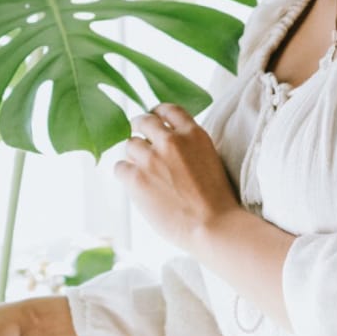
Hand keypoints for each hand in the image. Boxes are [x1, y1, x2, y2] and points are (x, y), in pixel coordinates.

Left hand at [114, 103, 243, 256]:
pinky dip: (125, 174)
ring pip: (130, 144)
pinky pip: (120, 167)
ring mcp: (151, 158)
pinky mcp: (136, 177)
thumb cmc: (216, 202)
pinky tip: (134, 184)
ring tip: (142, 171)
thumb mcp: (210, 160)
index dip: (157, 113)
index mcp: (193, 134)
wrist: (213, 226)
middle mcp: (171, 140)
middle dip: (140, 128)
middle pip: (144, 121)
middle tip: (140, 141)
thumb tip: (166, 145)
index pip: (168, 109)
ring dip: (134, 156)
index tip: (154, 119)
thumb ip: (189, 148)